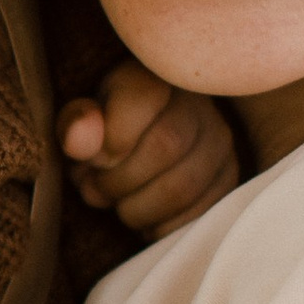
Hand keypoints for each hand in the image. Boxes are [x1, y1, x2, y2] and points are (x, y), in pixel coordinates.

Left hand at [60, 60, 240, 234]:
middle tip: (97, 190)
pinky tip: (144, 219)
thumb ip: (76, 127)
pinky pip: (199, 214)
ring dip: (138, 208)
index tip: (94, 160)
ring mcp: (219, 141)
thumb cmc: (103, 136)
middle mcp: (197, 104)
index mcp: (153, 77)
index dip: (112, 137)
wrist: (137, 148)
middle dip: (119, 180)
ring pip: (183, 186)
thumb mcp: (81, 125)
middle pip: (165, 146)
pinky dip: (162, 227)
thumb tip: (80, 140)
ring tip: (119, 205)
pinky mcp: (228, 178)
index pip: (142, 97)